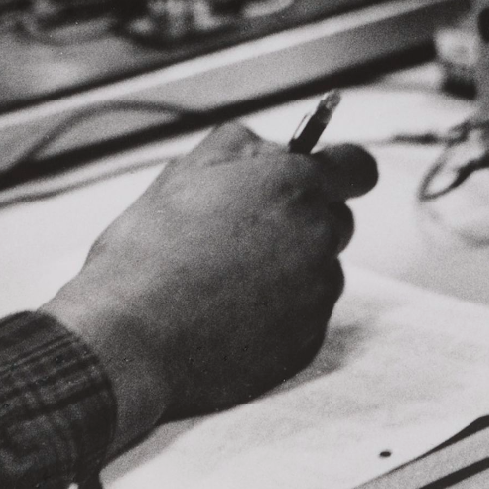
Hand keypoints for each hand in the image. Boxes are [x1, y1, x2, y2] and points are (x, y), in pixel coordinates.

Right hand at [41, 122, 378, 452]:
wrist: (130, 337)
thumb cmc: (148, 254)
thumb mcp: (185, 170)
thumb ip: (241, 146)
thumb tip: (269, 149)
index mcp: (293, 186)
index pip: (357, 167)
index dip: (337, 170)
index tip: (319, 177)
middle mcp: (317, 238)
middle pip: (336, 220)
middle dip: (303, 220)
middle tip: (245, 231)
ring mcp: (315, 295)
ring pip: (320, 269)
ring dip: (290, 268)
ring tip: (227, 278)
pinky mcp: (305, 342)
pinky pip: (306, 316)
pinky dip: (280, 312)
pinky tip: (230, 312)